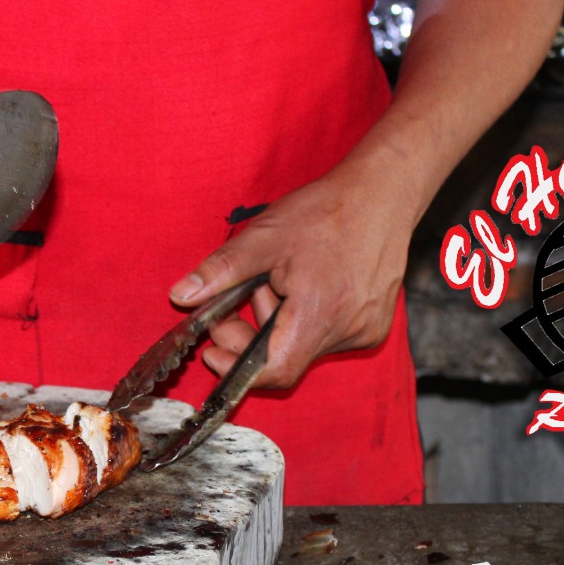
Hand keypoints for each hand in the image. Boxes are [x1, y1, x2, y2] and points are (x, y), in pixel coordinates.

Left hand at [168, 164, 412, 389]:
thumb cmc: (327, 211)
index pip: (275, 370)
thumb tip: (180, 296)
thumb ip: (221, 272)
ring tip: (277, 281)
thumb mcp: (263, 237)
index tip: (214, 352)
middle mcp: (347, 331)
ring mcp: (365, 331)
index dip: (238, 368)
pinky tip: (305, 286)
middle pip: (285, 357)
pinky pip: (327, 337)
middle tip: (235, 301)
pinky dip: (304, 320)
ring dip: (278, 324)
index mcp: (319, 313)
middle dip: (250, 337)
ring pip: (304, 346)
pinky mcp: (373, 326)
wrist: (383, 194)